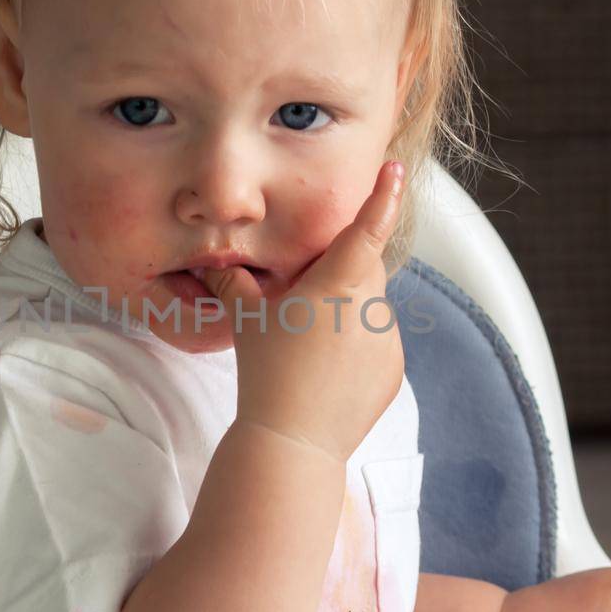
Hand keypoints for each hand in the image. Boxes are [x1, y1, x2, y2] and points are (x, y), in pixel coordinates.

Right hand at [202, 160, 405, 465]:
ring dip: (345, 310)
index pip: (366, 229)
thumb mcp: (246, 321)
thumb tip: (216, 264)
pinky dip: (355, 344)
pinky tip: (324, 371)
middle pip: (364, 267)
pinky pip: (376, 341)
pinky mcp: (393, 370)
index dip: (382, 196)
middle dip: (341, 267)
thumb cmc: (265, 373)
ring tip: (307, 345)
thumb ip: (235, 284)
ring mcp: (386, 340)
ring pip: (369, 306)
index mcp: (336, 285)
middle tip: (305, 289)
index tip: (393, 170)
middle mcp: (370, 307)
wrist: (294, 441)